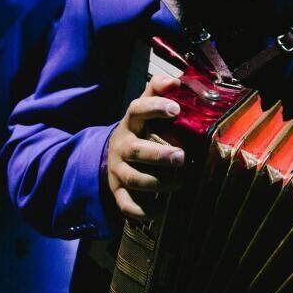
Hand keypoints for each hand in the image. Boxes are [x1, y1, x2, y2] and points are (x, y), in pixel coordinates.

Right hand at [106, 74, 185, 219]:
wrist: (111, 157)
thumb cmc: (139, 131)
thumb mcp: (143, 110)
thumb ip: (157, 90)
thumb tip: (176, 80)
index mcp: (130, 124)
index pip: (137, 110)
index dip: (155, 107)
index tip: (176, 109)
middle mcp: (122, 147)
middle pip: (137, 151)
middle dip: (159, 155)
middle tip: (181, 156)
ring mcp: (118, 171)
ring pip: (134, 179)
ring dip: (158, 182)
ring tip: (180, 183)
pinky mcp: (118, 192)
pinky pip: (127, 206)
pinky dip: (143, 211)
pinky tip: (161, 210)